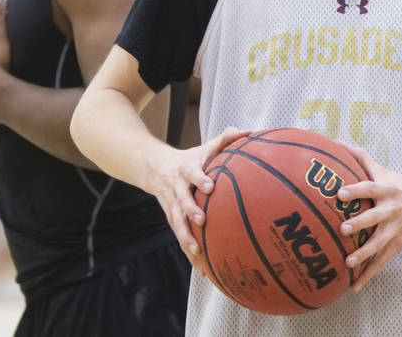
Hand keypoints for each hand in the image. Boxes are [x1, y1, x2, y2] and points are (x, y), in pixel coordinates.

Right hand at [145, 126, 249, 274]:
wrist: (154, 168)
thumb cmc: (190, 158)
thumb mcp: (204, 147)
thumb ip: (225, 139)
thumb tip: (247, 132)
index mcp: (187, 169)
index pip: (193, 173)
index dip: (200, 179)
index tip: (210, 186)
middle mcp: (177, 188)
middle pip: (182, 200)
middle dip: (190, 210)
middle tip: (202, 219)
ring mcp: (172, 205)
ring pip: (178, 223)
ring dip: (186, 237)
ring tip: (197, 252)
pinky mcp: (172, 218)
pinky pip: (180, 236)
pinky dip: (189, 252)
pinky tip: (201, 268)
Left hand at [336, 145, 401, 290]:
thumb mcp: (385, 171)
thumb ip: (361, 158)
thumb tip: (337, 143)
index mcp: (387, 190)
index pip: (369, 188)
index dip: (355, 190)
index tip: (340, 193)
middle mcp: (391, 210)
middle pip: (374, 217)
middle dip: (360, 224)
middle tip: (344, 229)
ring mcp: (395, 229)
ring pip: (378, 243)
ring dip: (364, 253)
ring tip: (348, 262)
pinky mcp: (398, 244)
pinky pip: (382, 261)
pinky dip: (369, 273)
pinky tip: (355, 285)